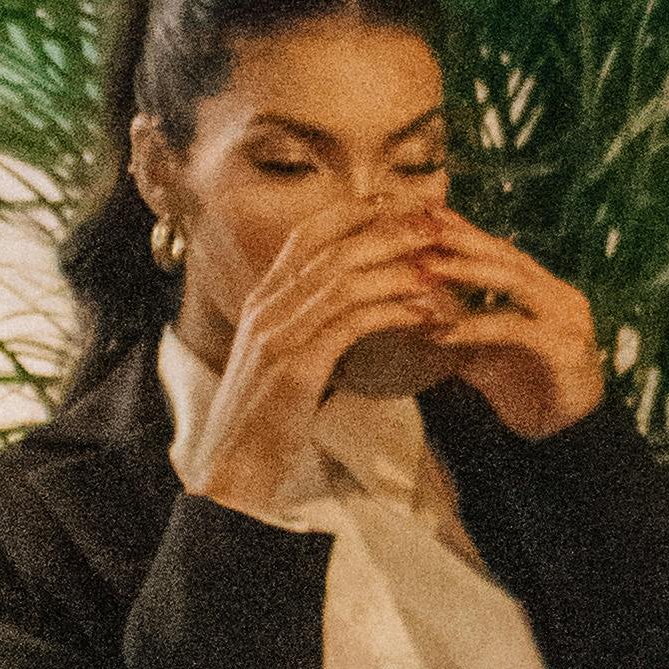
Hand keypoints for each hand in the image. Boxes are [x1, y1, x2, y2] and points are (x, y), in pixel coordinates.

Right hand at [178, 199, 457, 519]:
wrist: (231, 467)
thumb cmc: (263, 419)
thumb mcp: (282, 360)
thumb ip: (306, 326)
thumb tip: (345, 305)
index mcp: (261, 300)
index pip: (307, 237)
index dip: (351, 213)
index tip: (394, 202)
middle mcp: (266, 307)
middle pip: (332, 250)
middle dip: (386, 233)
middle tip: (432, 227)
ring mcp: (277, 335)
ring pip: (343, 280)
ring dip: (396, 270)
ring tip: (437, 270)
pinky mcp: (295, 367)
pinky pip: (351, 323)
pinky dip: (391, 312)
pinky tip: (423, 315)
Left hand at [399, 214, 604, 437]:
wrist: (566, 437)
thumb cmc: (527, 392)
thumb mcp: (483, 354)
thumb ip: (458, 326)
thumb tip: (413, 307)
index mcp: (544, 290)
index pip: (502, 251)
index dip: (467, 231)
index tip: (429, 214)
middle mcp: (559, 295)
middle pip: (508, 256)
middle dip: (464, 240)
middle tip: (424, 227)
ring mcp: (566, 318)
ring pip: (514, 281)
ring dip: (468, 272)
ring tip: (428, 268)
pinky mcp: (564, 348)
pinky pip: (516, 328)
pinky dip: (477, 327)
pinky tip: (444, 332)